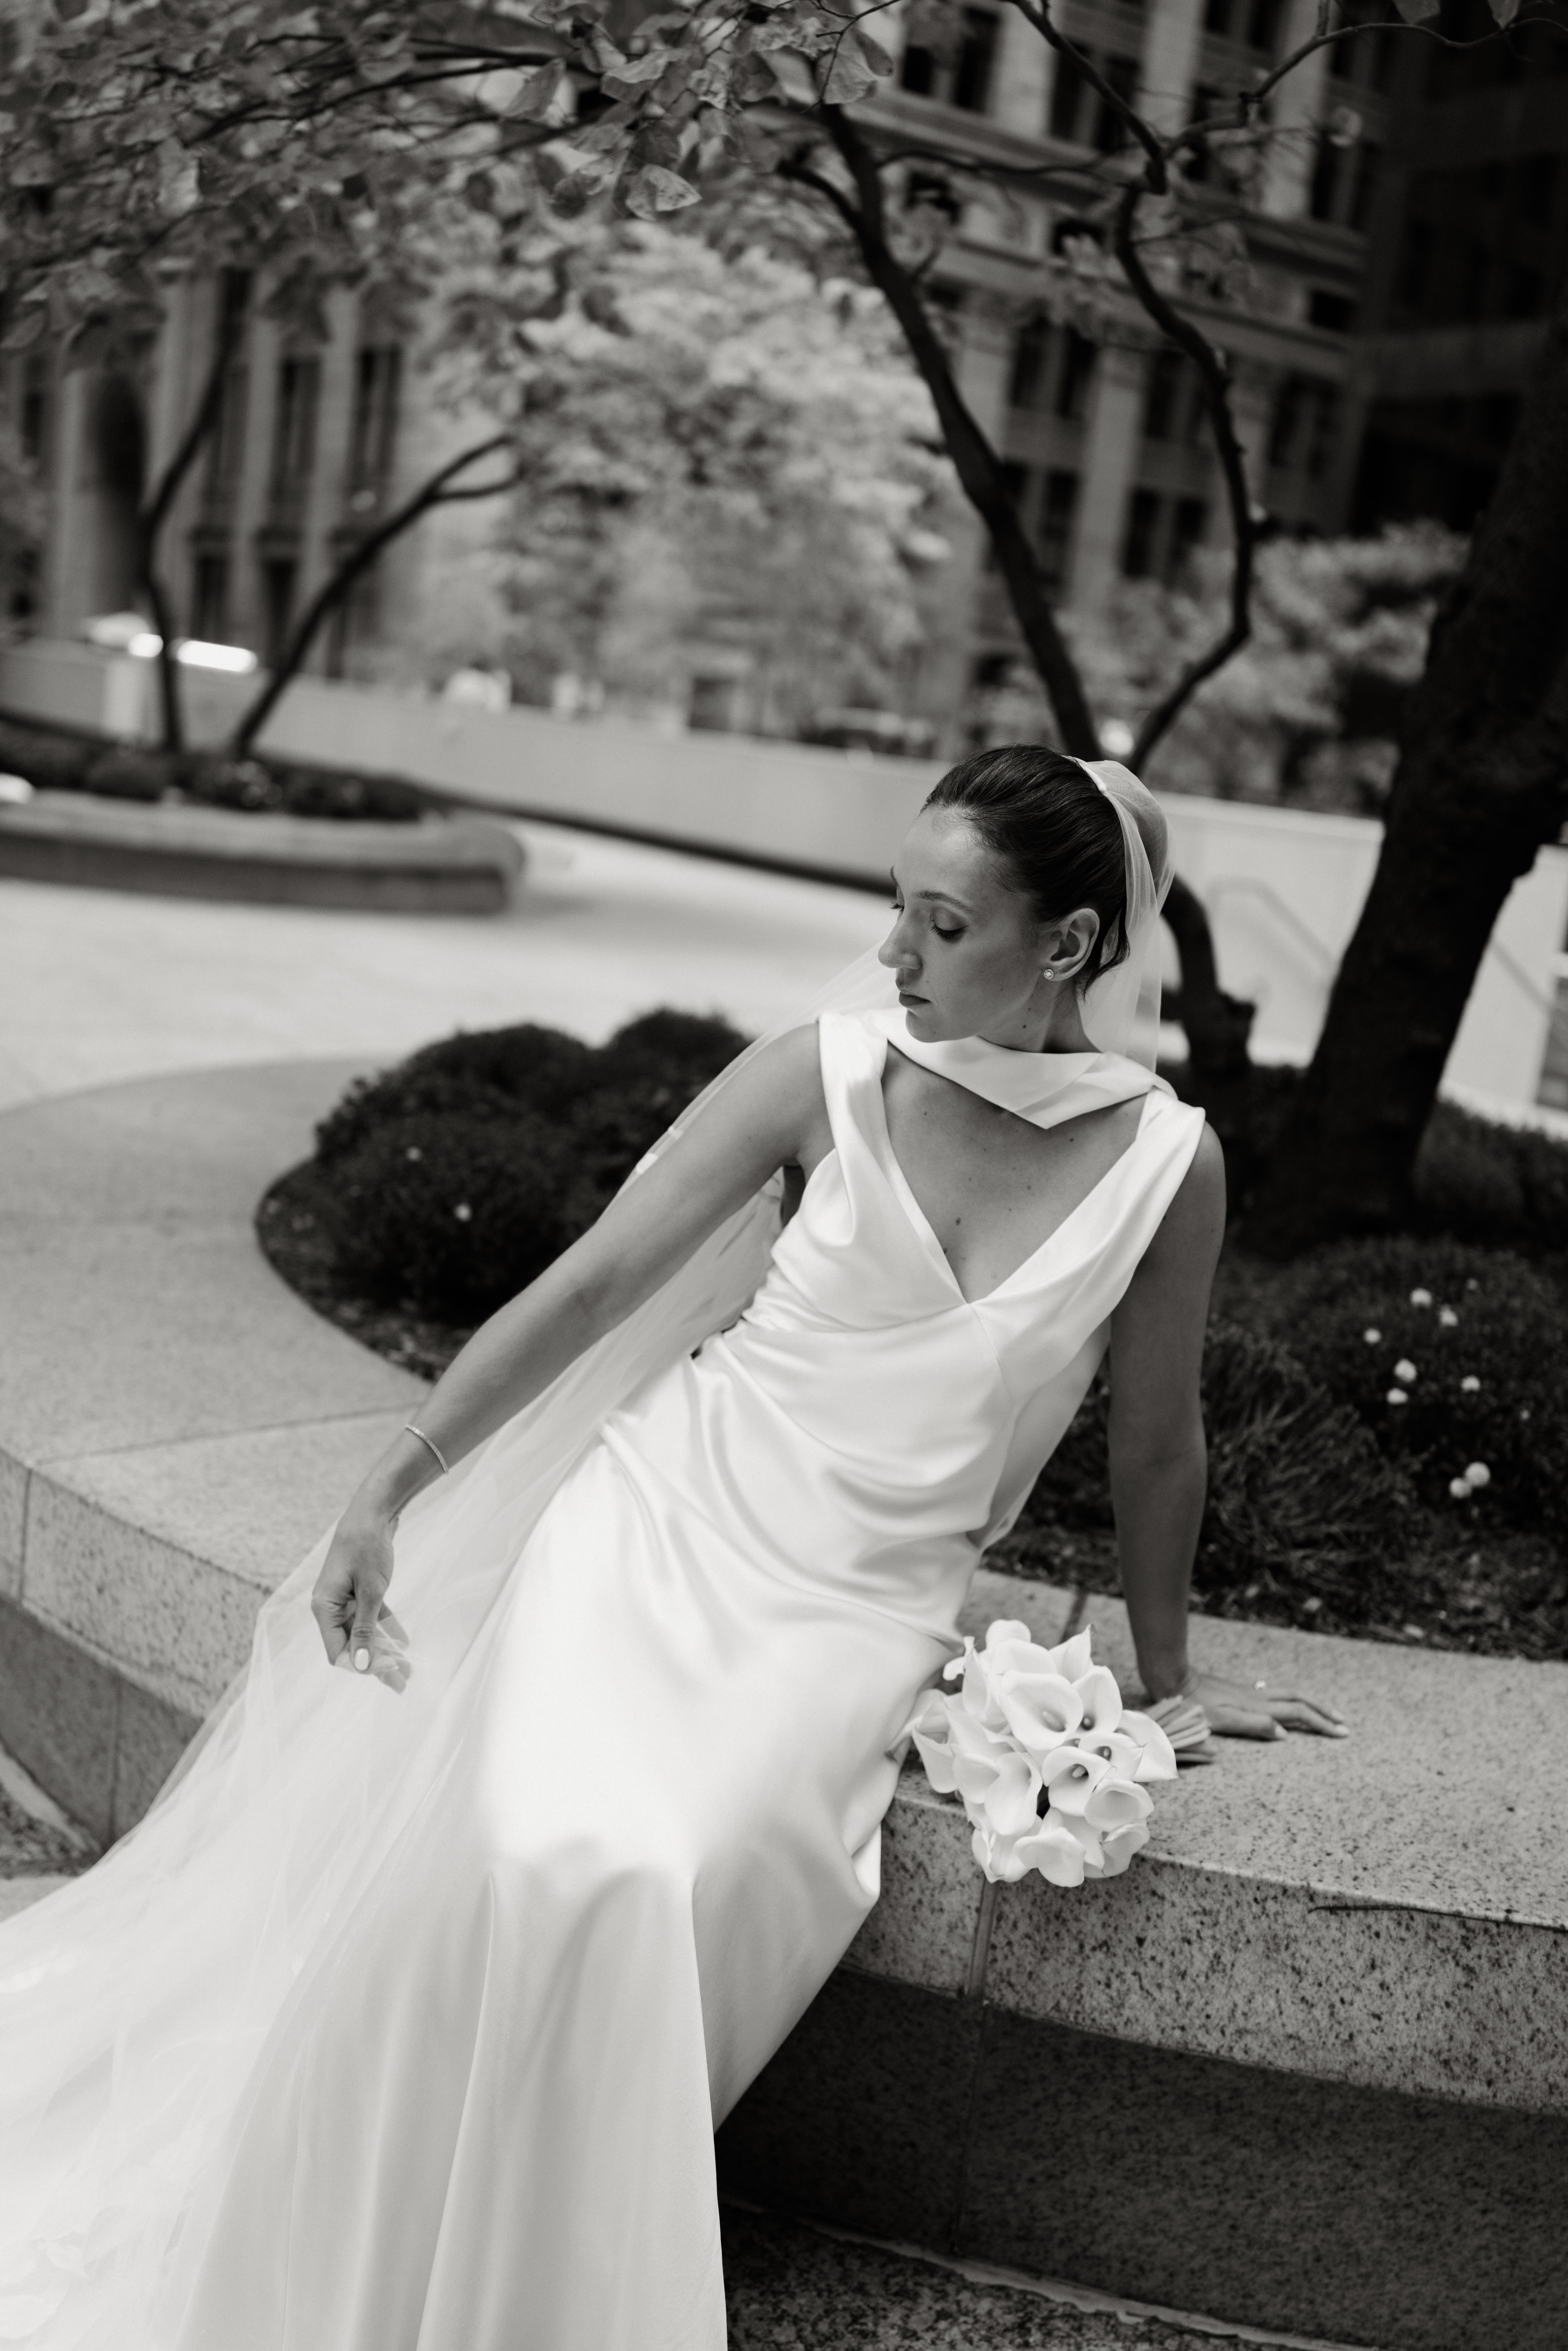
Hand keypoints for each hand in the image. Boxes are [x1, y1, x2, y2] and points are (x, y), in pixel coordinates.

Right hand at [311, 1513, 411, 1693]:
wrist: (373, 1512)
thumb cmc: (366, 1548)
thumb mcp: (370, 1590)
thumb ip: (364, 1629)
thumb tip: (360, 1664)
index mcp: (323, 1609)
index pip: (338, 1652)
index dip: (362, 1665)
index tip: (391, 1668)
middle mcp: (330, 1608)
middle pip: (351, 1647)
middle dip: (376, 1665)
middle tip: (402, 1683)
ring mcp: (344, 1600)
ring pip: (363, 1634)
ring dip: (384, 1650)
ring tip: (408, 1669)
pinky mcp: (359, 1592)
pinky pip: (371, 1618)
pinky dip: (386, 1629)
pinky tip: (403, 1643)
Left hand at [1184, 1667, 1346, 1741]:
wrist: (1176, 1681)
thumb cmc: (1197, 1706)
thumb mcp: (1224, 1720)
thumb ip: (1255, 1726)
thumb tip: (1286, 1733)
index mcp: (1259, 1706)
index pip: (1298, 1714)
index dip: (1321, 1723)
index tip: (1341, 1733)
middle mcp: (1259, 1697)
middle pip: (1300, 1701)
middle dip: (1323, 1712)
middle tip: (1343, 1723)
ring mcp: (1251, 1693)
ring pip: (1289, 1697)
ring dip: (1310, 1705)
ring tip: (1324, 1714)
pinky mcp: (1242, 1693)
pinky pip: (1277, 1696)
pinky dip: (1292, 1702)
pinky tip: (1290, 1706)